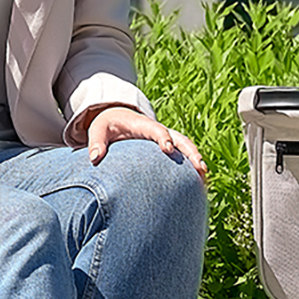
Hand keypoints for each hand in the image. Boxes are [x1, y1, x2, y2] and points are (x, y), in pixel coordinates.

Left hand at [85, 106, 206, 179]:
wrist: (116, 117)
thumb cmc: (107, 125)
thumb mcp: (98, 129)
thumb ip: (95, 142)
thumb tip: (94, 158)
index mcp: (142, 125)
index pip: (156, 129)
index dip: (163, 138)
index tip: (168, 149)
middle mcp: (158, 131)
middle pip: (179, 139)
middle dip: (191, 152)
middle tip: (200, 167)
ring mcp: (165, 139)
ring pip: (185, 147)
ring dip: (196, 159)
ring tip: (205, 176)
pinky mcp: (167, 148)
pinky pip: (182, 155)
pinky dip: (191, 167)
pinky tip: (200, 182)